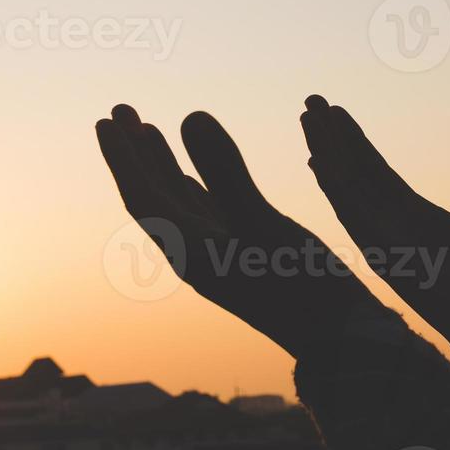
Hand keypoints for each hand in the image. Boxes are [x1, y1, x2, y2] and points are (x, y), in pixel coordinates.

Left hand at [97, 104, 375, 358]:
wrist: (345, 339)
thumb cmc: (305, 290)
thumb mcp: (264, 224)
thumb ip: (226, 171)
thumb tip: (190, 114)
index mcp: (192, 253)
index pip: (142, 198)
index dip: (121, 158)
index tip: (104, 120)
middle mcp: (197, 254)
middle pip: (153, 196)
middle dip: (133, 153)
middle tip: (117, 109)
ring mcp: (221, 255)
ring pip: (179, 202)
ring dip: (161, 164)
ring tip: (144, 128)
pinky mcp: (244, 255)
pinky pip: (206, 214)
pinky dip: (193, 186)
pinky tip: (189, 173)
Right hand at [299, 96, 449, 397]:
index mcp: (414, 214)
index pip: (374, 170)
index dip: (354, 139)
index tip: (335, 110)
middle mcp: (391, 225)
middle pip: (353, 172)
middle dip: (331, 137)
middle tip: (310, 101)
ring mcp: (385, 241)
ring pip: (347, 189)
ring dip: (326, 153)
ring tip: (308, 119)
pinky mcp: (385, 257)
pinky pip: (354, 217)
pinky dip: (335, 188)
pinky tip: (319, 161)